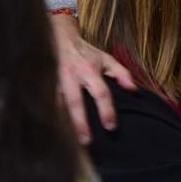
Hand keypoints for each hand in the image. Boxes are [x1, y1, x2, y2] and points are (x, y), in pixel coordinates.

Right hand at [51, 14, 136, 142]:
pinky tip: (58, 132)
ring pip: (59, 104)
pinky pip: (50, 103)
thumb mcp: (107, 59)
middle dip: (80, 123)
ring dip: (65, 123)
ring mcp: (57, 81)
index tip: (111, 127)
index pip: (101, 93)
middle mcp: (72, 76)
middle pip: (75, 102)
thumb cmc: (86, 53)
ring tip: (70, 141)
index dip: (106, 110)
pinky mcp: (46, 84)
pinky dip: (54, 117)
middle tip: (87, 141)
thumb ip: (122, 74)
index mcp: (90, 70)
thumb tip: (133, 90)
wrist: (61, 40)